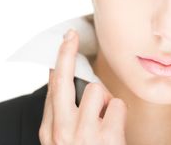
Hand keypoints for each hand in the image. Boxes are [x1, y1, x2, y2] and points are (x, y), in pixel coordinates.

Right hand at [38, 28, 127, 144]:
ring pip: (97, 90)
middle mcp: (62, 132)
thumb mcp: (64, 141)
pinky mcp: (107, 138)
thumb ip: (62, 114)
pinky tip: (115, 131)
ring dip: (106, 101)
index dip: (60, 60)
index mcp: (50, 133)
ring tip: (106, 119)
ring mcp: (83, 135)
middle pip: (63, 81)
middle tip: (71, 35)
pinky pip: (118, 105)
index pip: (53, 87)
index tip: (66, 39)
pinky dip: (120, 115)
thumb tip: (64, 76)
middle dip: (67, 53)